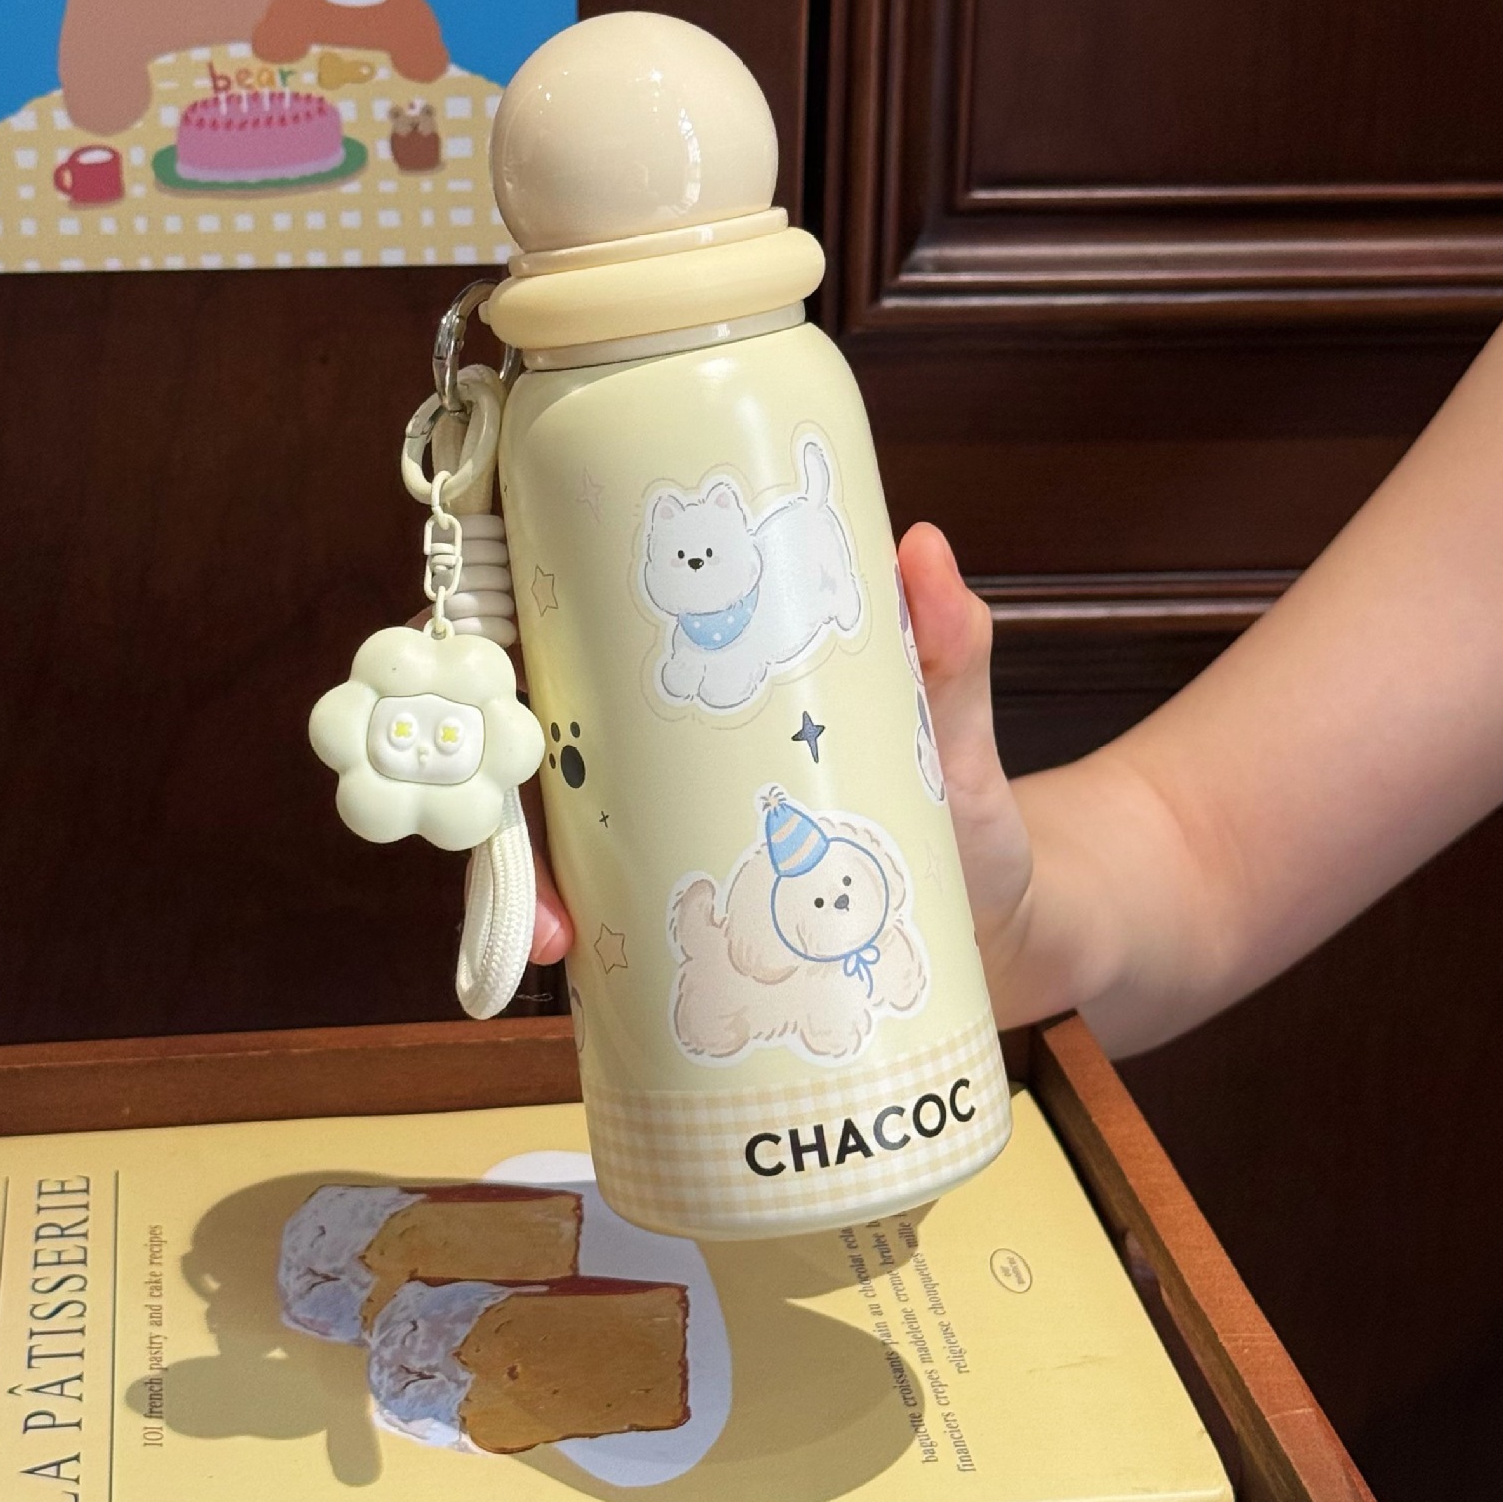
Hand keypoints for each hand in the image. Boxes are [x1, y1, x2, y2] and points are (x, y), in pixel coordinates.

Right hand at [525, 521, 1037, 995]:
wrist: (994, 929)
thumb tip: (922, 544)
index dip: (528, 656)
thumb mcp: (952, 727)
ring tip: (561, 933)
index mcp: (708, 693)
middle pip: (540, 752)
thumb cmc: (958, 808)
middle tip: (528, 831)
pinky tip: (566, 956)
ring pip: (549, 838)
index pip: (587, 651)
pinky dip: (566, 931)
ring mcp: (657, 833)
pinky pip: (595, 912)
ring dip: (526, 881)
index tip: (518, 688)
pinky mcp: (675, 908)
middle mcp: (660, 756)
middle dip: (508, 794)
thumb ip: (947, 645)